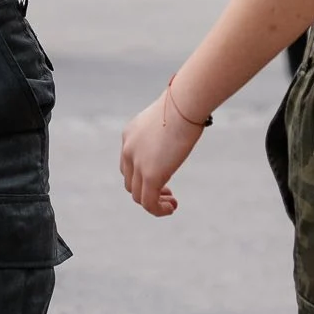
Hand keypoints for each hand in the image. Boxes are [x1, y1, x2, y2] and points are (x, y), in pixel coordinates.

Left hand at [119, 85, 206, 216]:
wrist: (183, 104)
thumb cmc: (184, 104)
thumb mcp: (169, 116)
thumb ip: (168, 128)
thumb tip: (181, 130)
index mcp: (130, 135)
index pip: (128, 164)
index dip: (143, 175)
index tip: (164, 177)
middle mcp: (128, 150)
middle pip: (130, 181)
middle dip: (147, 190)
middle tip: (168, 192)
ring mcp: (137, 164)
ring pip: (138, 196)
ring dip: (154, 203)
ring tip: (171, 203)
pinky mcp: (150, 176)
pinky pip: (149, 203)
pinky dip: (158, 210)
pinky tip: (171, 208)